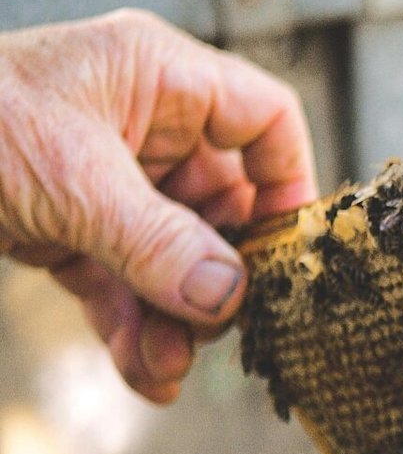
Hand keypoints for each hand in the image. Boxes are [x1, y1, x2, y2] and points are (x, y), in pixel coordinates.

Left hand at [0, 9, 315, 402]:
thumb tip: (231, 298)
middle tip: (224, 329)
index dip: (287, 182)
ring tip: (170, 367)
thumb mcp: (75, 184)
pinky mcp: (63, 227)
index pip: (261, 118)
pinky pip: (120, 281)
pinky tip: (145, 378)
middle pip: (220, 202)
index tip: (288, 254)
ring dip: (176, 318)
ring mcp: (101, 178)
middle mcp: (137, 122)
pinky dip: (133, 328)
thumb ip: (160, 244)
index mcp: (154, 75)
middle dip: (220, 275)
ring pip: (170, 255)